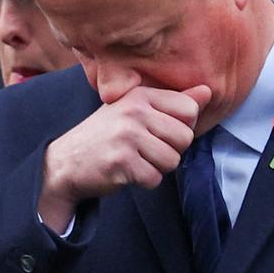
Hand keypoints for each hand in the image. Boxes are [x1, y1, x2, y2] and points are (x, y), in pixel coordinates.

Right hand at [38, 85, 211, 231]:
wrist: (65, 163)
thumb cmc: (105, 136)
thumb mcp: (135, 111)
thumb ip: (172, 102)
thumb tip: (208, 91)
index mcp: (140, 94)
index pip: (189, 109)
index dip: (179, 127)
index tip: (157, 131)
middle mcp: (134, 111)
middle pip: (184, 138)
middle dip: (170, 150)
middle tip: (144, 149)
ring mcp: (126, 136)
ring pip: (172, 161)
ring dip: (157, 168)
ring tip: (134, 160)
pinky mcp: (121, 162)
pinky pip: (154, 178)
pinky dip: (143, 181)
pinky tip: (126, 172)